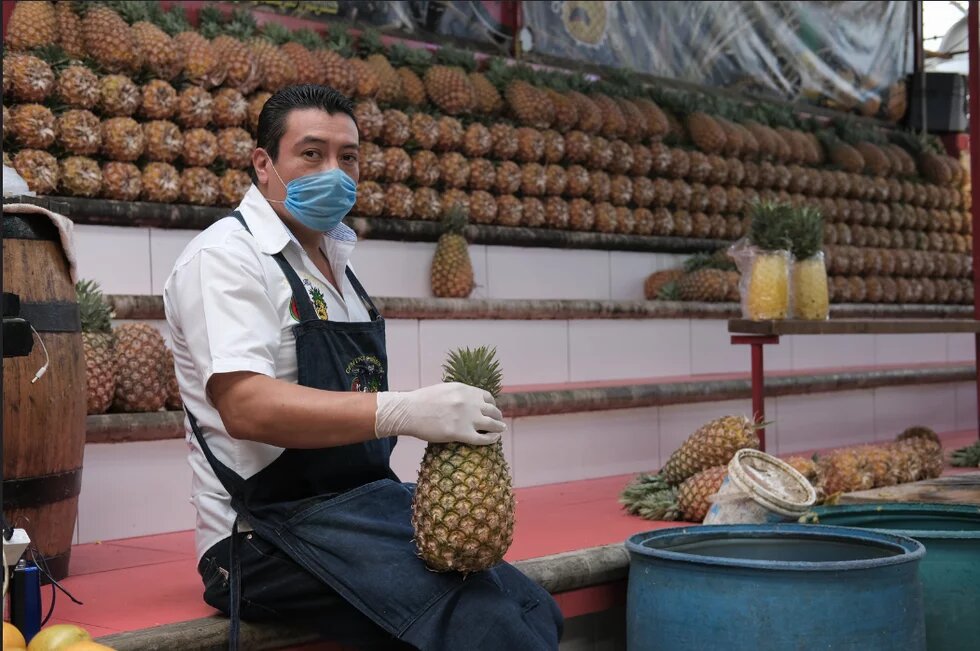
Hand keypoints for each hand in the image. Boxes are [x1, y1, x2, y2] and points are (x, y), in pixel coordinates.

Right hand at [375, 382, 505, 444]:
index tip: (491, 410)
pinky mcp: (461, 433)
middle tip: (498, 421)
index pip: (487, 397)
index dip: (491, 404)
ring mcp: (467, 418)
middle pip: (492, 410)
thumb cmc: (421, 401)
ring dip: (498, 427)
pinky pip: (483, 438)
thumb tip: (468, 401)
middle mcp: (469, 402)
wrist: (409, 411)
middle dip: (497, 416)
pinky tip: (494, 439)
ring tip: (500, 430)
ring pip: (492, 424)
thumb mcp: (444, 389)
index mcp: (464, 390)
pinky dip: (491, 439)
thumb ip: (459, 394)